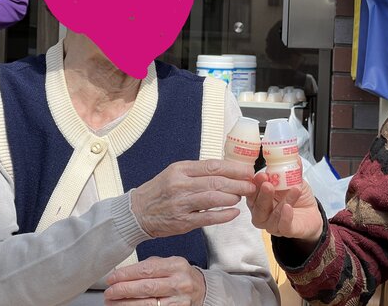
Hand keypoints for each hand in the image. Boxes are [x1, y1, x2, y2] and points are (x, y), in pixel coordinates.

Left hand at [104, 256, 204, 305]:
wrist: (201, 290)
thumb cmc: (180, 275)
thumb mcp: (170, 263)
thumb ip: (150, 265)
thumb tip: (124, 273)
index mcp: (177, 265)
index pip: (147, 269)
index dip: (127, 274)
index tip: (112, 278)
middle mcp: (179, 283)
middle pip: (146, 287)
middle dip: (123, 290)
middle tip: (109, 291)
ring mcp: (179, 301)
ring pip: (148, 304)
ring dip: (126, 304)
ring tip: (112, 302)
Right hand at [131, 159, 255, 237]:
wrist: (137, 212)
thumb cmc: (160, 191)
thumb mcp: (175, 173)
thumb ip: (198, 171)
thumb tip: (226, 170)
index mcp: (180, 169)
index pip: (213, 166)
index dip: (233, 168)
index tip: (247, 170)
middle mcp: (180, 185)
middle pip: (216, 182)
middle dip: (238, 183)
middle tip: (251, 185)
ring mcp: (181, 204)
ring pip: (213, 198)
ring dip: (232, 197)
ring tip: (242, 197)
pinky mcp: (182, 222)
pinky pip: (208, 218)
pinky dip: (223, 215)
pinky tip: (234, 213)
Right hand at [246, 172, 322, 248]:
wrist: (312, 213)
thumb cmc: (297, 195)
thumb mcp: (293, 179)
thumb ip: (291, 169)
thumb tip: (294, 155)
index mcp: (259, 199)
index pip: (251, 193)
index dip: (254, 185)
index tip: (260, 175)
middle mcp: (262, 213)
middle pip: (257, 207)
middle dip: (262, 195)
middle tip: (268, 183)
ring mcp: (273, 224)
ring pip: (271, 217)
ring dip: (280, 203)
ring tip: (292, 189)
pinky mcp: (286, 231)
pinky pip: (283, 227)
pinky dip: (285, 217)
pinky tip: (288, 207)